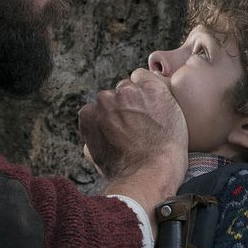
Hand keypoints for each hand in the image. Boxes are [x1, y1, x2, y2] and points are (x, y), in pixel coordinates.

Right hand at [79, 69, 187, 214]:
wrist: (153, 171)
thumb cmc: (127, 170)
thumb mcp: (97, 158)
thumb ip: (91, 138)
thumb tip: (91, 133)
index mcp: (89, 113)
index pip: (100, 106)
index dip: (114, 117)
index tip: (126, 127)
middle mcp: (104, 99)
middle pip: (116, 94)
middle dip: (126, 106)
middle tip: (141, 124)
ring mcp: (128, 92)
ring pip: (132, 86)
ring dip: (140, 97)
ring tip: (152, 118)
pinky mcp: (151, 88)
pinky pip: (147, 77)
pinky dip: (151, 87)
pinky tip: (158, 103)